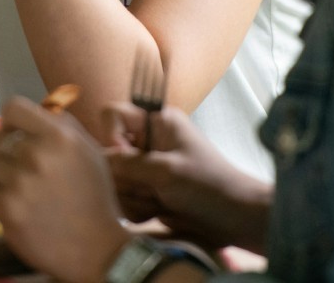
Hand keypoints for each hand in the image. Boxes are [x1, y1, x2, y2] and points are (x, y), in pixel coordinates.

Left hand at [0, 97, 131, 282]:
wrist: (96, 248)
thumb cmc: (93, 197)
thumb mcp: (88, 151)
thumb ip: (63, 124)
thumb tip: (41, 106)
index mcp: (60, 136)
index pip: (14, 107)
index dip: (9, 121)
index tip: (12, 133)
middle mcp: (37, 154)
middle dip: (6, 155)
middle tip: (19, 172)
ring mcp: (20, 183)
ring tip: (16, 190)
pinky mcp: (7, 209)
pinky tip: (13, 206)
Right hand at [105, 103, 271, 253]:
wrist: (234, 219)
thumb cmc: (209, 185)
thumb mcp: (167, 171)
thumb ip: (128, 164)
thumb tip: (99, 161)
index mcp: (156, 121)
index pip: (111, 114)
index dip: (111, 136)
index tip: (126, 158)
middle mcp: (148, 141)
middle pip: (109, 154)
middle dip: (126, 177)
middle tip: (152, 188)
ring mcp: (146, 168)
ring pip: (114, 181)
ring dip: (133, 197)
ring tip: (160, 201)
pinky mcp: (147, 192)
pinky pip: (124, 200)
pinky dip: (138, 210)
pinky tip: (159, 212)